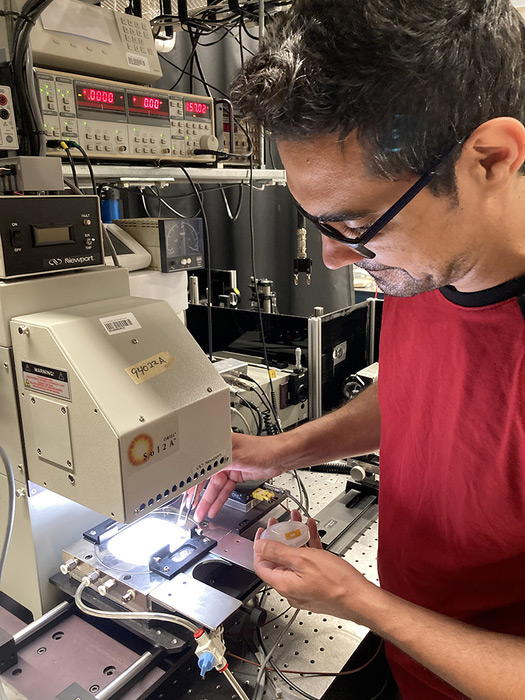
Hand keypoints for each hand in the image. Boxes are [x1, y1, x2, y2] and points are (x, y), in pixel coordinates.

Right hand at [194, 432, 285, 521]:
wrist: (281, 456)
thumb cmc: (264, 449)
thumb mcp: (238, 456)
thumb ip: (220, 462)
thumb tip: (204, 467)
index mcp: (219, 445)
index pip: (200, 464)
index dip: (191, 480)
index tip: (185, 492)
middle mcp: (222, 455)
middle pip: (206, 478)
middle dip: (198, 495)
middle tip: (191, 508)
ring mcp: (230, 466)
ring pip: (215, 486)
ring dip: (209, 501)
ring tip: (200, 513)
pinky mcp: (236, 474)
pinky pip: (225, 489)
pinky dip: (220, 499)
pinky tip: (214, 508)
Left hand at [254, 511, 375, 620]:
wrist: (360, 598)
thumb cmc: (336, 583)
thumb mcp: (303, 560)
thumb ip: (278, 552)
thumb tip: (259, 547)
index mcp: (284, 584)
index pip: (261, 564)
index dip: (260, 546)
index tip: (264, 532)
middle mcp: (292, 588)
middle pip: (278, 559)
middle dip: (279, 537)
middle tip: (281, 524)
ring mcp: (305, 586)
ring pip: (294, 558)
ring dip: (295, 538)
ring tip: (298, 522)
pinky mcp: (317, 583)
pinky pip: (308, 562)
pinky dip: (308, 546)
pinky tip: (312, 532)